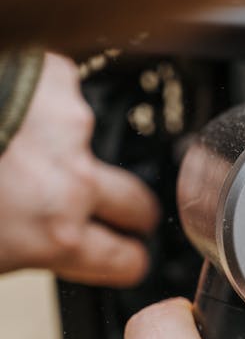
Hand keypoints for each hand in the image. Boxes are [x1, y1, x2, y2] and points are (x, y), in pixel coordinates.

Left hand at [0, 53, 159, 284]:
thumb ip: (18, 249)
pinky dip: (41, 97)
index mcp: (55, 234)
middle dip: (130, 211)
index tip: (125, 257)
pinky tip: (8, 100)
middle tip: (113, 209)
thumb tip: (30, 250)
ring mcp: (71, 126)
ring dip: (63, 143)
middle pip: (137, 205)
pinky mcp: (57, 77)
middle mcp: (74, 181)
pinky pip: (61, 91)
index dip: (124, 261)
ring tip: (17, 137)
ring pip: (87, 141)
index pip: (123, 261)